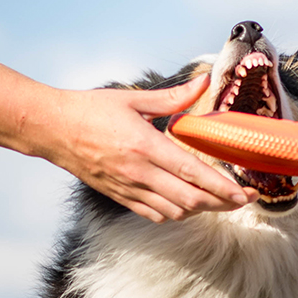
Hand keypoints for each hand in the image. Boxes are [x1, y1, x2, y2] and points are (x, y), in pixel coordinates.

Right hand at [45, 75, 258, 222]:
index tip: (245, 193)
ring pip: (177, 212)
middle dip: (223, 204)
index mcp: (145, 146)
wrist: (52, 130)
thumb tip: (204, 81)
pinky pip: (157, 215)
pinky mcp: (122, 198)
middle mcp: (140, 173)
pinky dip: (178, 213)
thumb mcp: (133, 97)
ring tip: (219, 200)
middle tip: (244, 200)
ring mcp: (130, 190)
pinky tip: (189, 203)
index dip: (223, 188)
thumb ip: (173, 96)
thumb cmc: (90, 110)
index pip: (194, 174)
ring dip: (202, 210)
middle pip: (191, 201)